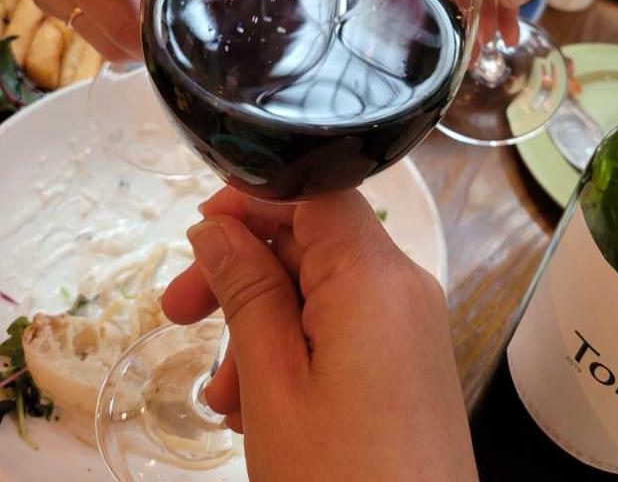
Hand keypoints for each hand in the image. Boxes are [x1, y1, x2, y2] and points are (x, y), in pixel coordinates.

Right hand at [162, 187, 477, 481]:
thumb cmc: (337, 480)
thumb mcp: (273, 383)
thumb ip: (245, 291)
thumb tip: (215, 228)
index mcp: (376, 277)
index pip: (317, 191)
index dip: (255, 197)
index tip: (200, 228)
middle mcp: (403, 287)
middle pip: (313, 241)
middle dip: (242, 271)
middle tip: (178, 313)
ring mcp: (411, 326)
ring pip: (321, 289)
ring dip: (260, 324)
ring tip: (221, 393)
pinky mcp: (408, 362)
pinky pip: (343, 327)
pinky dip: (294, 349)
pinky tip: (256, 405)